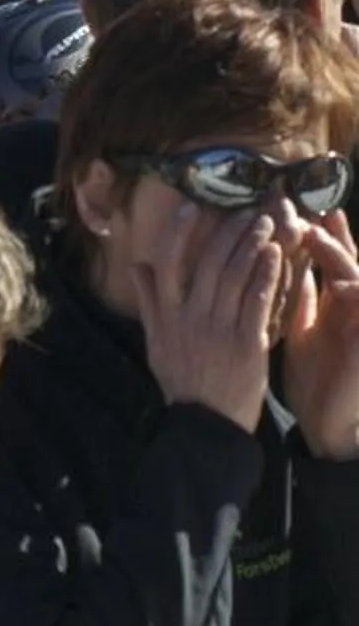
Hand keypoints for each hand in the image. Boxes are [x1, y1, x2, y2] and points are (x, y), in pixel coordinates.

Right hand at [131, 201, 283, 433]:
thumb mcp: (155, 341)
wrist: (206, 424)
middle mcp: (192, 317)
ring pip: (236, 278)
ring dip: (251, 248)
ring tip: (265, 226)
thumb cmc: (180, 381)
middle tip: (246, 212)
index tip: (192, 208)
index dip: (180, 233)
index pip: (170, 263)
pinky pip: (258, 302)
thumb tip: (136, 265)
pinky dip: (266, 277)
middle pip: (211, 264)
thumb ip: (148, 301)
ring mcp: (220, 329)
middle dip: (229, 234)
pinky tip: (275, 258)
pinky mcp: (247, 344)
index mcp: (168, 314)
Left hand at [282, 213, 358, 458]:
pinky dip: (358, 294)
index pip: (330, 257)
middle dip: (330, 233)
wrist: (326, 422)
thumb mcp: (300, 325)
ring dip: (341, 255)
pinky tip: (342, 284)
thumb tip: (275, 252)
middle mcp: (354, 307)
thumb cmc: (314, 375)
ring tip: (316, 235)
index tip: (294, 203)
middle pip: (347, 258)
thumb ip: (295, 291)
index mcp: (336, 301)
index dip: (317, 229)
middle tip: (307, 207)